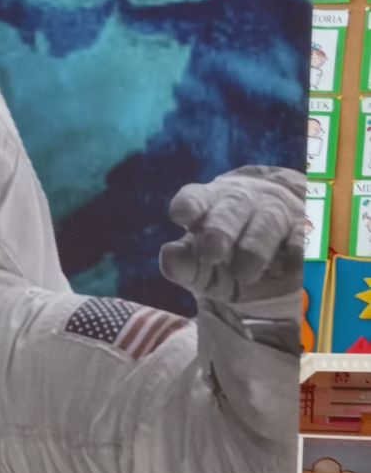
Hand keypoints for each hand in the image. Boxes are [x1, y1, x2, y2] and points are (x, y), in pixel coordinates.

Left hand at [159, 166, 304, 304]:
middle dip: (221, 229)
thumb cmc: (225, 255)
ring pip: (266, 223)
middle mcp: (241, 202)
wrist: (273, 242)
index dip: (190, 205)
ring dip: (255, 245)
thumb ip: (183, 264)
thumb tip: (169, 256)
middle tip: (210, 251)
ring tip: (243, 273)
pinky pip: (302, 234)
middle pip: (232, 210)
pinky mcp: (303, 229)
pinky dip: (299, 245)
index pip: (196, 199)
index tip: (181, 214)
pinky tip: (294, 257)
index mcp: (209, 204)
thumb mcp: (200, 266)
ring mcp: (275, 212)